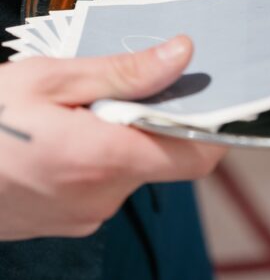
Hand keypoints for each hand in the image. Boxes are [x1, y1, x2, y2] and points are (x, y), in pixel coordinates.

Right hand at [0, 36, 223, 239]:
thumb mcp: (48, 79)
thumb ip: (122, 72)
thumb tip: (183, 55)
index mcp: (103, 159)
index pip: (196, 155)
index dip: (212, 124)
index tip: (210, 92)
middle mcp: (101, 199)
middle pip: (161, 156)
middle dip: (151, 117)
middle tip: (118, 81)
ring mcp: (82, 218)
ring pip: (130, 168)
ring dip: (118, 135)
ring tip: (76, 105)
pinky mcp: (64, 224)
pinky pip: (100, 186)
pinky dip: (96, 156)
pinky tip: (60, 132)